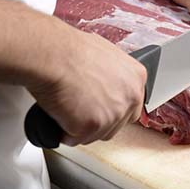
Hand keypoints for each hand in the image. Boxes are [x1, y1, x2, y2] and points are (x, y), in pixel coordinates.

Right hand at [27, 29, 146, 145]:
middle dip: (99, 121)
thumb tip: (105, 83)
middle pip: (117, 124)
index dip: (113, 109)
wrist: (53, 54)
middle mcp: (130, 97)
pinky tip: (59, 113)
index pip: (132, 106)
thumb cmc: (71, 50)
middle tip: (80, 109)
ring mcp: (113, 114)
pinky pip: (76, 138)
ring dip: (81, 127)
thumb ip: (113, 74)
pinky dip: (64, 130)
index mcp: (136, 78)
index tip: (100, 107)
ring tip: (67, 107)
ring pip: (97, 134)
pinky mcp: (92, 126)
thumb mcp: (105, 55)